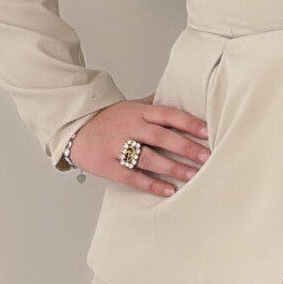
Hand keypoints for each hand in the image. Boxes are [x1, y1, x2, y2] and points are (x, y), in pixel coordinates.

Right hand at [67, 99, 208, 196]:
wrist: (75, 130)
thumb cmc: (109, 120)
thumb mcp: (131, 106)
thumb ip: (154, 104)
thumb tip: (180, 93)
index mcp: (138, 112)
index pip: (168, 114)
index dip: (188, 123)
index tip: (207, 132)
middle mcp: (130, 128)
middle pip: (161, 137)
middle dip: (186, 147)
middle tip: (207, 157)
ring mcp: (118, 147)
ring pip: (149, 158)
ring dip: (173, 167)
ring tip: (194, 175)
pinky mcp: (109, 166)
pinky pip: (133, 177)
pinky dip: (152, 184)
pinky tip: (169, 190)